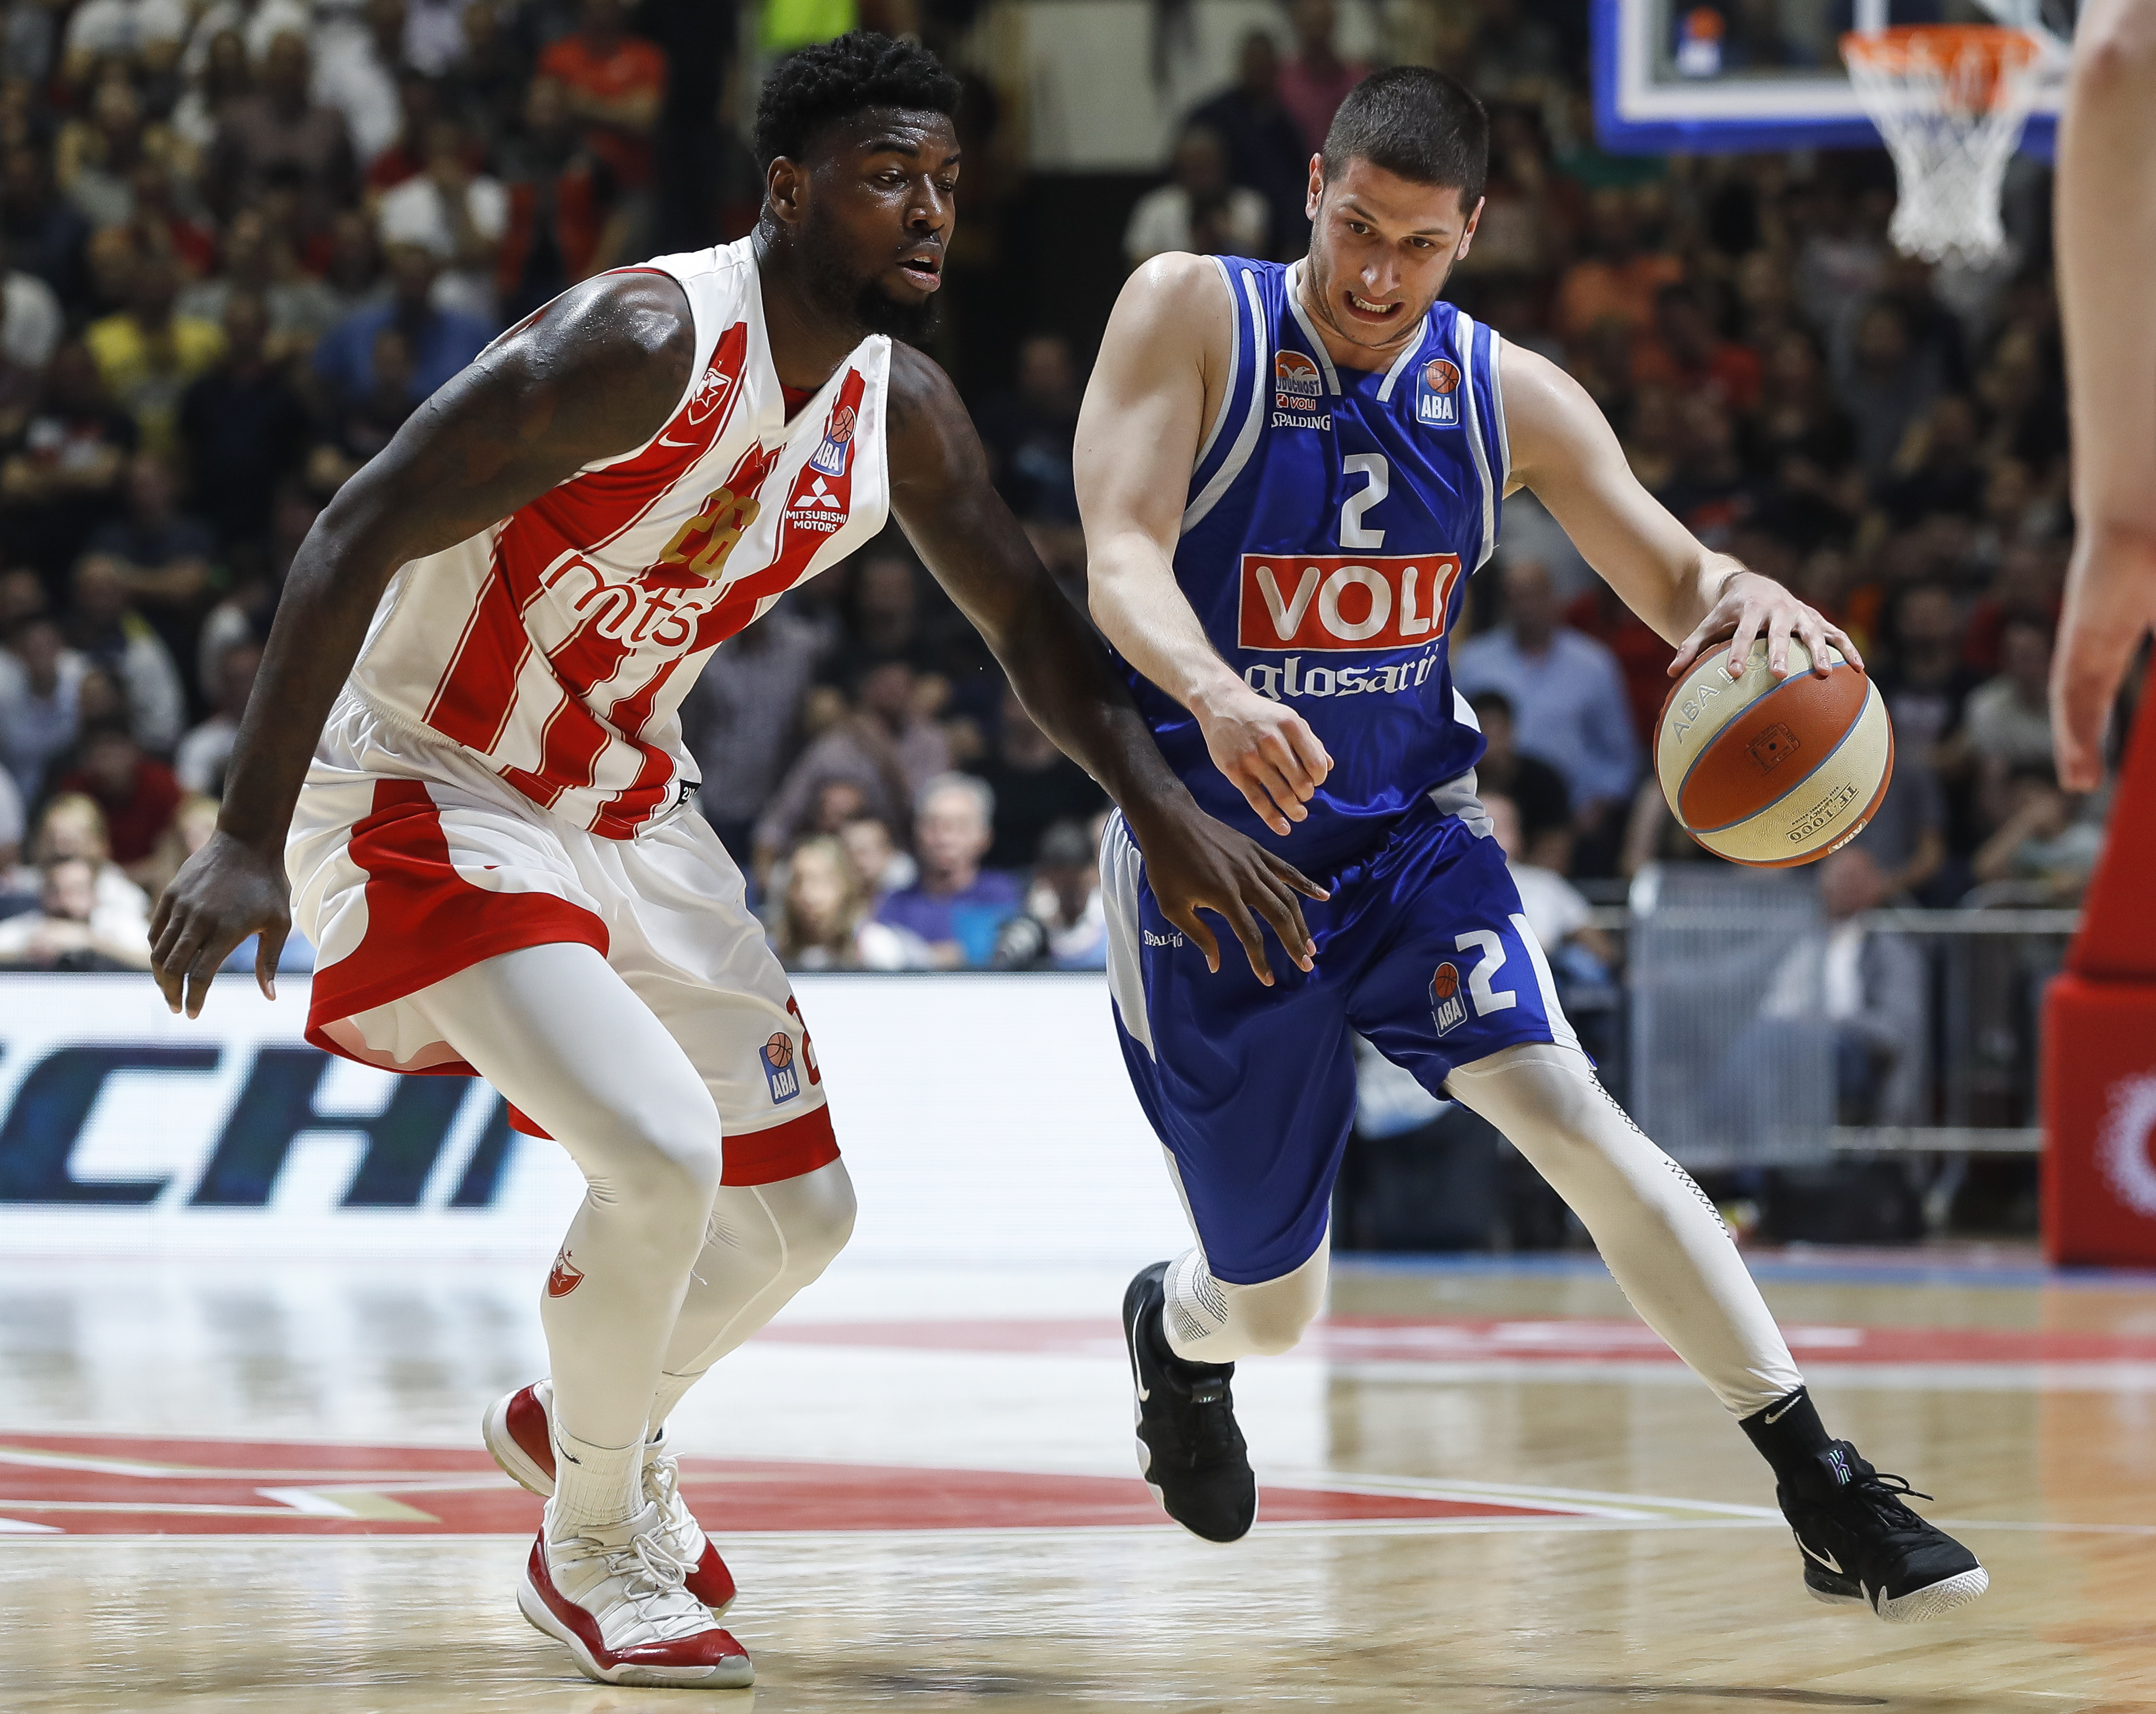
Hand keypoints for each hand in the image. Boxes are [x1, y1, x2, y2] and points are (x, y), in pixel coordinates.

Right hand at [148, 830, 291, 1016]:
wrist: (247, 842)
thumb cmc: (268, 885)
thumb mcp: (278, 923)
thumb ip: (269, 961)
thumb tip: (269, 996)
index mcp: (226, 931)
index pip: (200, 976)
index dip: (194, 999)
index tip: (192, 1014)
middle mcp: (198, 920)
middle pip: (171, 968)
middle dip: (171, 993)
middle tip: (177, 1007)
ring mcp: (180, 906)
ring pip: (158, 951)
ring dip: (160, 975)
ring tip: (169, 988)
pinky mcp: (170, 895)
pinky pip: (155, 930)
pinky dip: (157, 950)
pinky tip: (166, 961)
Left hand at [1128, 799, 1328, 986]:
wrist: (1170, 821)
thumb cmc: (1166, 866)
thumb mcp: (1173, 906)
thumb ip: (1198, 935)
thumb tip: (1216, 965)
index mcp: (1223, 896)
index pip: (1250, 936)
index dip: (1261, 961)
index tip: (1268, 979)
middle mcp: (1245, 880)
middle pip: (1279, 916)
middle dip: (1294, 943)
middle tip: (1306, 966)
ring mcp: (1254, 863)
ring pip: (1287, 896)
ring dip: (1302, 922)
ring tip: (1311, 945)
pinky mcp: (1257, 850)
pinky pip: (1287, 870)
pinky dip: (1306, 884)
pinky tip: (1324, 896)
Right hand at [1189, 678, 1332, 835]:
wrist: (1222, 705)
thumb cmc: (1260, 714)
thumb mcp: (1289, 718)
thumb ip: (1311, 741)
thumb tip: (1329, 767)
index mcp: (1291, 726)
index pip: (1316, 764)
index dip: (1320, 778)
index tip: (1315, 780)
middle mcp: (1273, 741)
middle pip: (1301, 783)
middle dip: (1307, 795)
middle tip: (1303, 795)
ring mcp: (1253, 758)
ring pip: (1282, 794)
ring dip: (1295, 810)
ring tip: (1299, 814)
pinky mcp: (1236, 772)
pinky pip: (1258, 801)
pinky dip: (1273, 819)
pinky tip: (1283, 828)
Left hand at [1668, 570, 1862, 682]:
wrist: (1753, 585)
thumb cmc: (1727, 613)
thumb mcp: (1708, 624)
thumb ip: (1691, 647)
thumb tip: (1671, 674)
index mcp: (1750, 610)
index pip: (1743, 633)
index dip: (1739, 652)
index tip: (1735, 673)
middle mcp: (1778, 609)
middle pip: (1779, 632)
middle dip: (1779, 653)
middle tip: (1777, 676)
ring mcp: (1800, 614)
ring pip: (1813, 632)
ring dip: (1820, 652)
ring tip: (1824, 674)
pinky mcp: (1816, 620)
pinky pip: (1837, 634)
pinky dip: (1849, 649)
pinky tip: (1860, 671)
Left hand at [2052, 521, 2155, 790]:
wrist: (2145, 518)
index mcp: (2116, 633)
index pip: (2102, 687)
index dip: (2096, 721)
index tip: (2098, 758)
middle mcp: (2093, 639)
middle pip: (2084, 701)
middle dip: (2081, 741)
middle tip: (2080, 782)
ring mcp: (2083, 637)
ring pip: (2074, 701)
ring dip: (2074, 743)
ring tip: (2078, 781)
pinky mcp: (2079, 636)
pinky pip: (2071, 689)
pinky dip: (2074, 726)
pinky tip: (2075, 756)